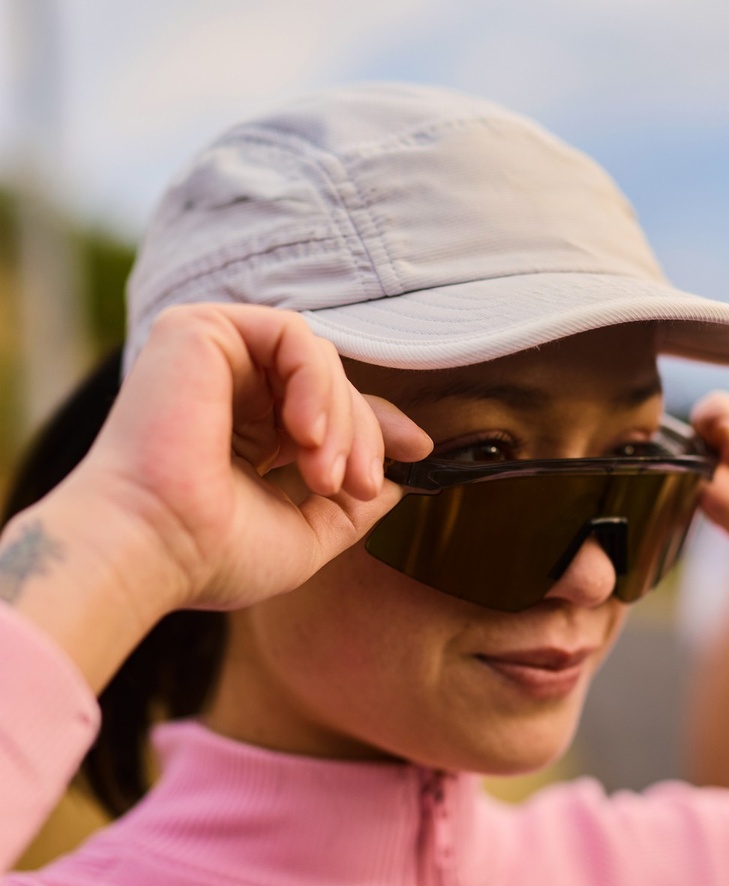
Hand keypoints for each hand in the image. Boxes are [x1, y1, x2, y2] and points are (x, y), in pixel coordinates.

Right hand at [0, 304, 430, 688]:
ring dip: (342, 420)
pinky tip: (306, 435)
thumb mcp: (303, 537)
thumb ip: (347, 510)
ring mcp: (210, 357)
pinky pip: (293, 336)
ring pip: (318, 361)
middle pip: (330, 384)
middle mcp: (224, 390)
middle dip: (363, 434)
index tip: (417, 451)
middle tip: (360, 486)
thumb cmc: (212, 556)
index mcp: (242, 434)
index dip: (376, 423)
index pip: (323, 406)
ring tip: (325, 476)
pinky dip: (317, 384)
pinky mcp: (198, 330)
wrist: (154, 548)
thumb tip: (395, 487)